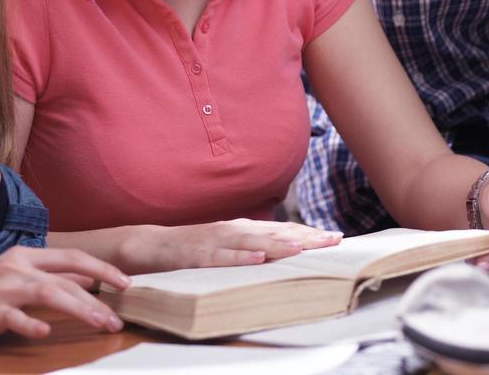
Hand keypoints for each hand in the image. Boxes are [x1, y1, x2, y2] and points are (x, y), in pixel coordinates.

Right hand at [0, 246, 129, 344]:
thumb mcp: (12, 278)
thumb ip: (47, 278)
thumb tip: (85, 281)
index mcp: (23, 256)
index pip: (72, 257)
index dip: (101, 267)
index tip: (125, 282)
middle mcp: (16, 267)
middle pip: (66, 277)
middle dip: (98, 294)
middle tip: (119, 313)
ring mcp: (2, 288)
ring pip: (49, 294)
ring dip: (80, 309)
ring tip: (101, 323)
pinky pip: (14, 318)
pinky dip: (31, 324)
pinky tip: (45, 333)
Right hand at [117, 220, 341, 272]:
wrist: (152, 244)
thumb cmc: (194, 247)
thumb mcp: (228, 245)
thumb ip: (253, 245)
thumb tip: (284, 251)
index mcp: (242, 229)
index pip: (282, 230)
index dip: (310, 233)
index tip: (336, 237)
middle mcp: (233, 230)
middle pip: (275, 233)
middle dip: (305, 237)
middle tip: (333, 241)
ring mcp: (216, 241)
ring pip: (252, 242)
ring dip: (278, 244)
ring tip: (302, 248)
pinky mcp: (198, 254)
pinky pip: (222, 257)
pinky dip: (240, 257)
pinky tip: (257, 259)